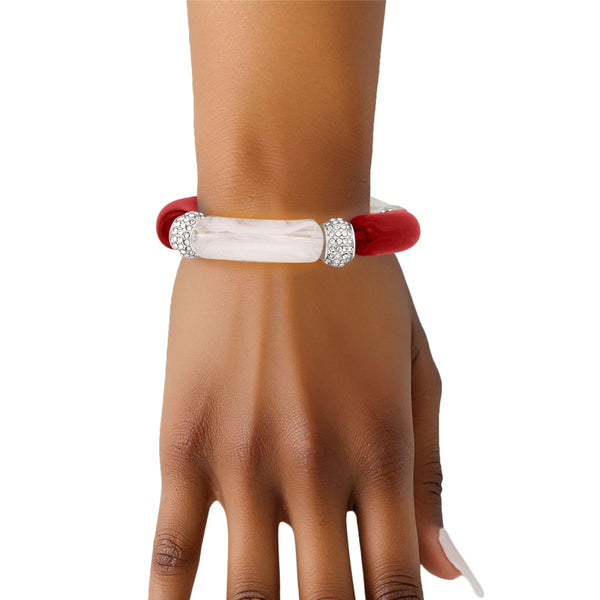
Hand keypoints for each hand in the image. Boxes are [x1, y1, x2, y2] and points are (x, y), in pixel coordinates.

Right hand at [149, 253, 458, 598]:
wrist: (283, 218)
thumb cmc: (359, 290)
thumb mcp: (417, 371)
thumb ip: (430, 473)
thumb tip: (445, 568)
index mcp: (382, 449)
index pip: (397, 583)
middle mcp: (315, 465)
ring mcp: (244, 457)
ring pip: (252, 590)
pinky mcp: (185, 439)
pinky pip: (172, 546)